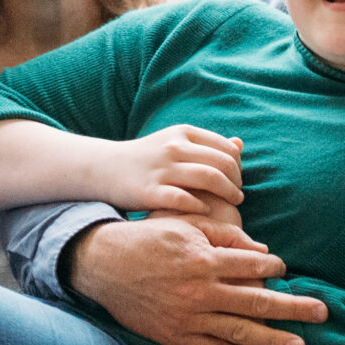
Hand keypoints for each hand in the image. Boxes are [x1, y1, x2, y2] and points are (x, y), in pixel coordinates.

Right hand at [66, 215, 326, 344]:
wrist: (103, 265)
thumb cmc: (147, 239)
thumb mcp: (184, 225)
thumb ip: (223, 235)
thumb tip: (261, 252)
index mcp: (204, 260)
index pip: (252, 266)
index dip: (273, 268)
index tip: (285, 270)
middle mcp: (201, 292)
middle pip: (256, 302)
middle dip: (293, 308)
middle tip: (322, 313)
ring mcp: (189, 318)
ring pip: (240, 331)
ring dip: (274, 339)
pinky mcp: (177, 336)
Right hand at [94, 126, 243, 216]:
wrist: (105, 167)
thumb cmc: (147, 158)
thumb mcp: (174, 141)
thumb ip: (206, 144)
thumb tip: (240, 145)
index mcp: (183, 133)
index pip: (226, 148)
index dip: (238, 166)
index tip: (236, 180)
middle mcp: (174, 147)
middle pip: (223, 164)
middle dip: (236, 182)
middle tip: (237, 195)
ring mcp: (162, 169)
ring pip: (210, 179)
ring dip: (228, 193)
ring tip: (232, 204)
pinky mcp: (151, 191)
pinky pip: (186, 200)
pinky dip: (201, 206)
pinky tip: (205, 211)